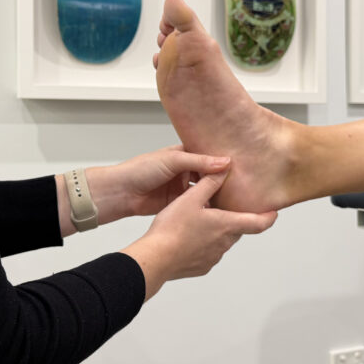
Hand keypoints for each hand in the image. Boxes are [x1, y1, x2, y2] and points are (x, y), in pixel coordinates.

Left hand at [92, 145, 231, 220]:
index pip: (208, 156)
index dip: (222, 161)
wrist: (121, 193)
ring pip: (204, 190)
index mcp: (183, 155)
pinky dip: (207, 206)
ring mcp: (181, 188)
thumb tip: (225, 161)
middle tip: (242, 184)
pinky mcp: (178, 203)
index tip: (241, 165)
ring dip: (216, 193)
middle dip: (222, 178)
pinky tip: (221, 209)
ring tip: (236, 197)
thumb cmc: (140, 170)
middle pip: (209, 174)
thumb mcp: (173, 161)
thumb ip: (199, 162)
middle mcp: (184, 170)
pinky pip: (196, 204)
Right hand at [120, 170, 277, 300]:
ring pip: (222, 241)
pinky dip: (203, 244)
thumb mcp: (191, 198)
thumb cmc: (173, 228)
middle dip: (234, 219)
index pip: (258, 223)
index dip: (268, 216)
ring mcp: (213, 257)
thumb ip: (209, 183)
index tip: (274, 212)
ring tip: (201, 220)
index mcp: (227, 225)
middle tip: (226, 207)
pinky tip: (188, 237)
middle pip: (237, 229)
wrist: (155, 258)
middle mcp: (224, 244)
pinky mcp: (201, 267)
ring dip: (217, 231)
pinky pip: (208, 253)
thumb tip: (225, 168)